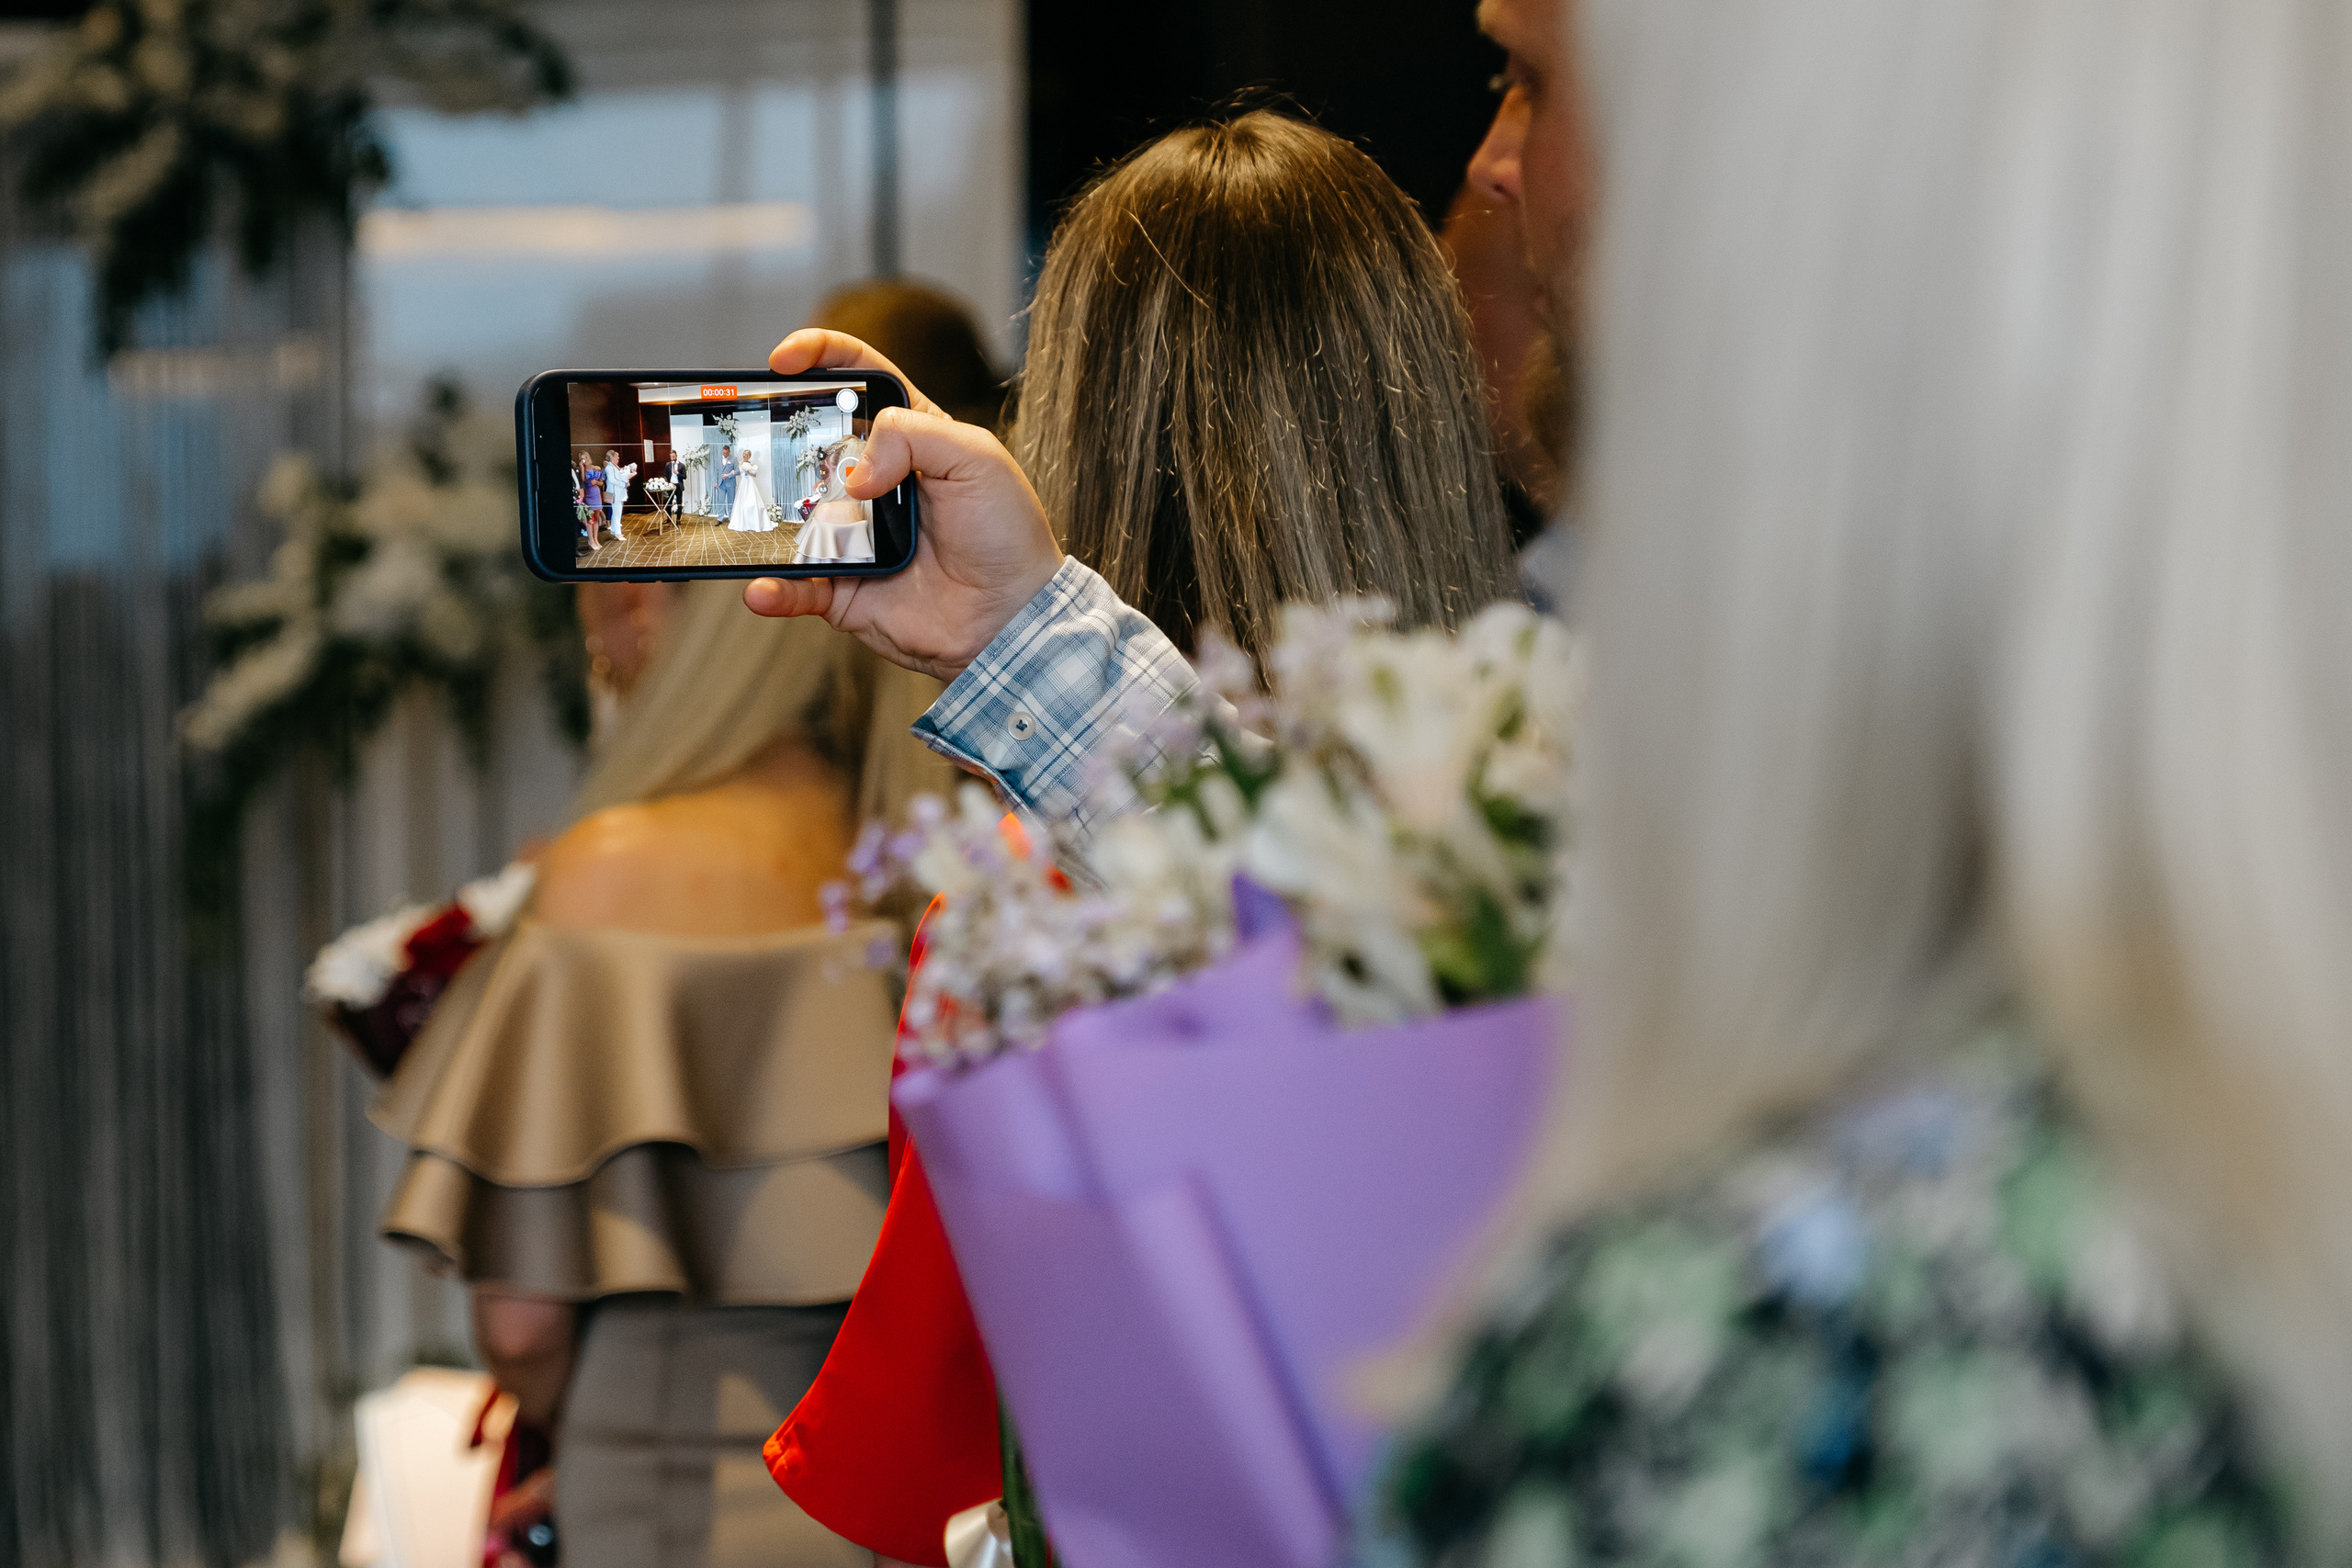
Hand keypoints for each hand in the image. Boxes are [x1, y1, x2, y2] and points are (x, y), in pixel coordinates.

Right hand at [746, 331, 1061, 682]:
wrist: (1012, 619)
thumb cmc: (1008, 534)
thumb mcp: (977, 458)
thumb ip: (913, 435)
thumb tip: (855, 473)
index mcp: (910, 437)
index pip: (857, 377)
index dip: (819, 357)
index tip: (783, 360)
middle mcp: (874, 481)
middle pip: (808, 442)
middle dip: (774, 433)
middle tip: (751, 435)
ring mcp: (853, 534)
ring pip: (790, 512)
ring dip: (764, 511)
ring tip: (746, 511)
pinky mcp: (844, 586)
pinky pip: (797, 585)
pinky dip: (775, 588)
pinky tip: (764, 587)